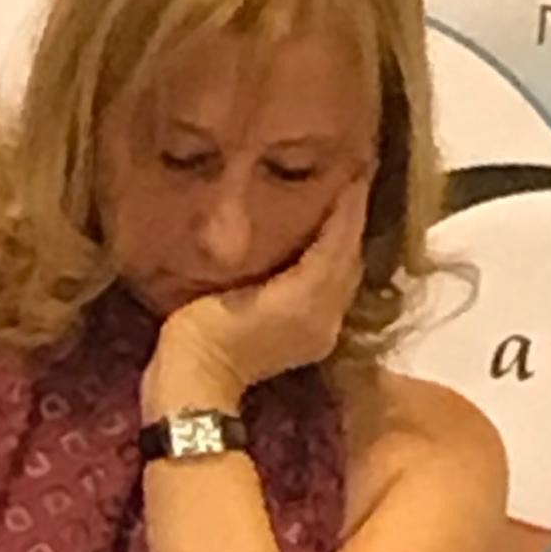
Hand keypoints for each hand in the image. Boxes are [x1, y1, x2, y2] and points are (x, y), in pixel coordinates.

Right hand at [145, 178, 367, 405]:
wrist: (196, 380)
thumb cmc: (203, 325)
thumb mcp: (237, 278)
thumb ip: (277, 252)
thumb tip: (300, 214)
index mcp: (310, 298)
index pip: (340, 242)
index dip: (349, 207)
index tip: (354, 171)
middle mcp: (328, 315)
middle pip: (350, 259)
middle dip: (352, 222)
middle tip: (350, 182)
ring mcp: (324, 330)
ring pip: (346, 277)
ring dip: (347, 244)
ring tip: (341, 208)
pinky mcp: (315, 338)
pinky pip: (335, 292)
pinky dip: (336, 266)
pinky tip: (324, 248)